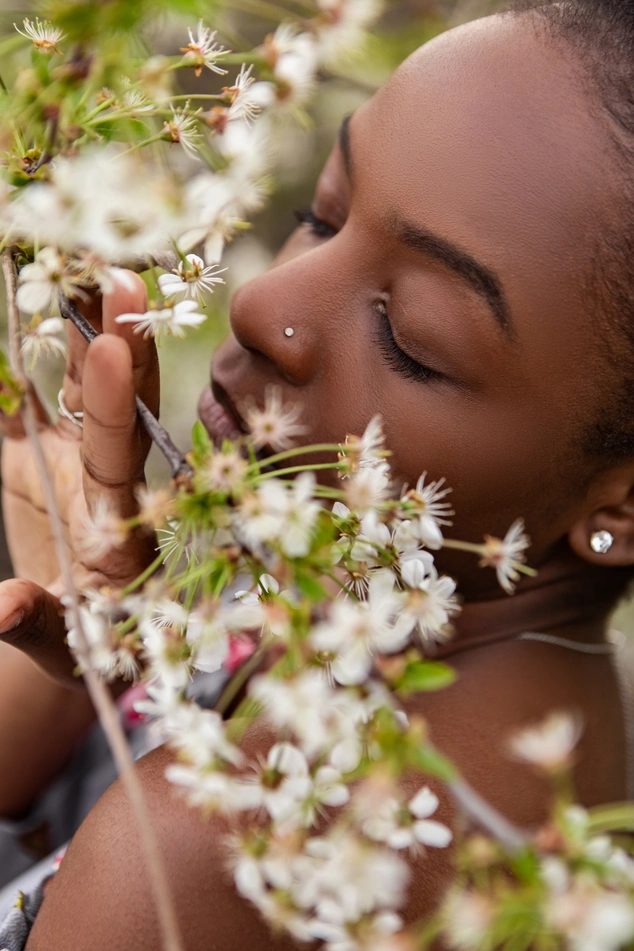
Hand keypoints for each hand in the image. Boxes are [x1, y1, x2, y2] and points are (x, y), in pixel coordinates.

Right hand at [0, 273, 159, 681]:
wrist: (80, 632)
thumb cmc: (89, 649)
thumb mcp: (67, 647)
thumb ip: (36, 623)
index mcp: (121, 526)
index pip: (121, 457)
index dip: (118, 406)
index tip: (113, 349)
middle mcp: (109, 482)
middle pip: (121, 408)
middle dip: (121, 345)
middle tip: (118, 279)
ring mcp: (78, 462)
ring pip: (88, 391)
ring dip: (86, 334)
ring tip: (88, 269)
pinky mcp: (44, 458)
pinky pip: (34, 404)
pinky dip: (23, 365)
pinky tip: (25, 306)